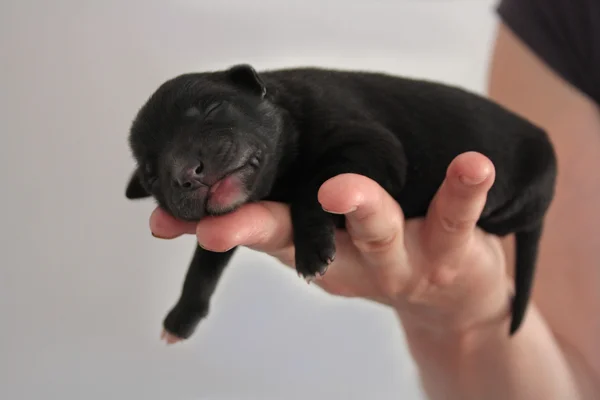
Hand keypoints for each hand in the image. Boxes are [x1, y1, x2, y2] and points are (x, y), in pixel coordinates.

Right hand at [149, 151, 511, 334]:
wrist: (451, 302)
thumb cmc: (377, 259)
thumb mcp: (321, 245)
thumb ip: (278, 220)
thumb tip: (211, 199)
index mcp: (315, 248)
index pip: (260, 230)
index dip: (216, 224)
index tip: (168, 220)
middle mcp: (351, 258)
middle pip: (302, 237)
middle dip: (258, 228)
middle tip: (221, 224)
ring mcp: (401, 257)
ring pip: (377, 230)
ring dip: (358, 206)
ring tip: (341, 188)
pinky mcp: (450, 247)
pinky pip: (457, 213)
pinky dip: (463, 187)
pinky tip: (473, 164)